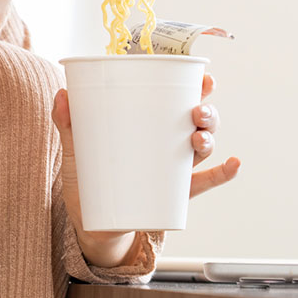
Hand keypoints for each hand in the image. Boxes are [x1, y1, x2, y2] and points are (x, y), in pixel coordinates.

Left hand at [51, 72, 240, 268]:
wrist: (89, 222)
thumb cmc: (86, 177)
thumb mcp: (75, 148)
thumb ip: (68, 122)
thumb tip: (62, 94)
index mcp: (146, 123)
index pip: (173, 98)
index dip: (194, 85)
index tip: (204, 76)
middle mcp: (165, 142)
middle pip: (195, 120)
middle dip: (205, 110)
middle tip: (198, 110)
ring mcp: (171, 169)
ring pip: (201, 148)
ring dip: (209, 137)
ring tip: (199, 136)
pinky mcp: (173, 195)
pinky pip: (204, 183)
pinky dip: (223, 174)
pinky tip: (235, 163)